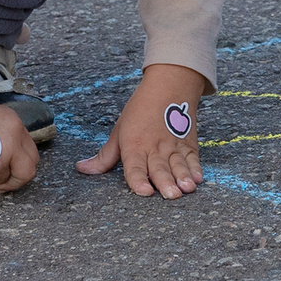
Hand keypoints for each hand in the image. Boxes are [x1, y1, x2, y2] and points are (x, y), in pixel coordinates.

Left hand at [0, 99, 39, 193]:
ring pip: (31, 150)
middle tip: (4, 178)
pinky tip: (0, 147)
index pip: (11, 178)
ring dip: (20, 160)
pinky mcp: (12, 116)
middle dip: (19, 176)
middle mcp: (12, 142)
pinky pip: (22, 136)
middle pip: (31, 165)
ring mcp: (15, 126)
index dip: (4, 185)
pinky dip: (16, 145)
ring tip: (3, 162)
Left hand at [79, 63, 208, 197]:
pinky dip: (196, 168)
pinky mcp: (188, 144)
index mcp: (135, 146)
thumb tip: (82, 169)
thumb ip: (104, 156)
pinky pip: (192, 159)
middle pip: (160, 168)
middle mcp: (155, 148)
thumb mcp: (119, 131)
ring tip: (187, 188)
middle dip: (166, 182)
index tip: (144, 192)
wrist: (169, 86)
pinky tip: (198, 178)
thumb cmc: (140, 109)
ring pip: (178, 165)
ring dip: (183, 177)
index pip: (135, 167)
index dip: (139, 180)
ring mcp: (173, 146)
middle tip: (171, 195)